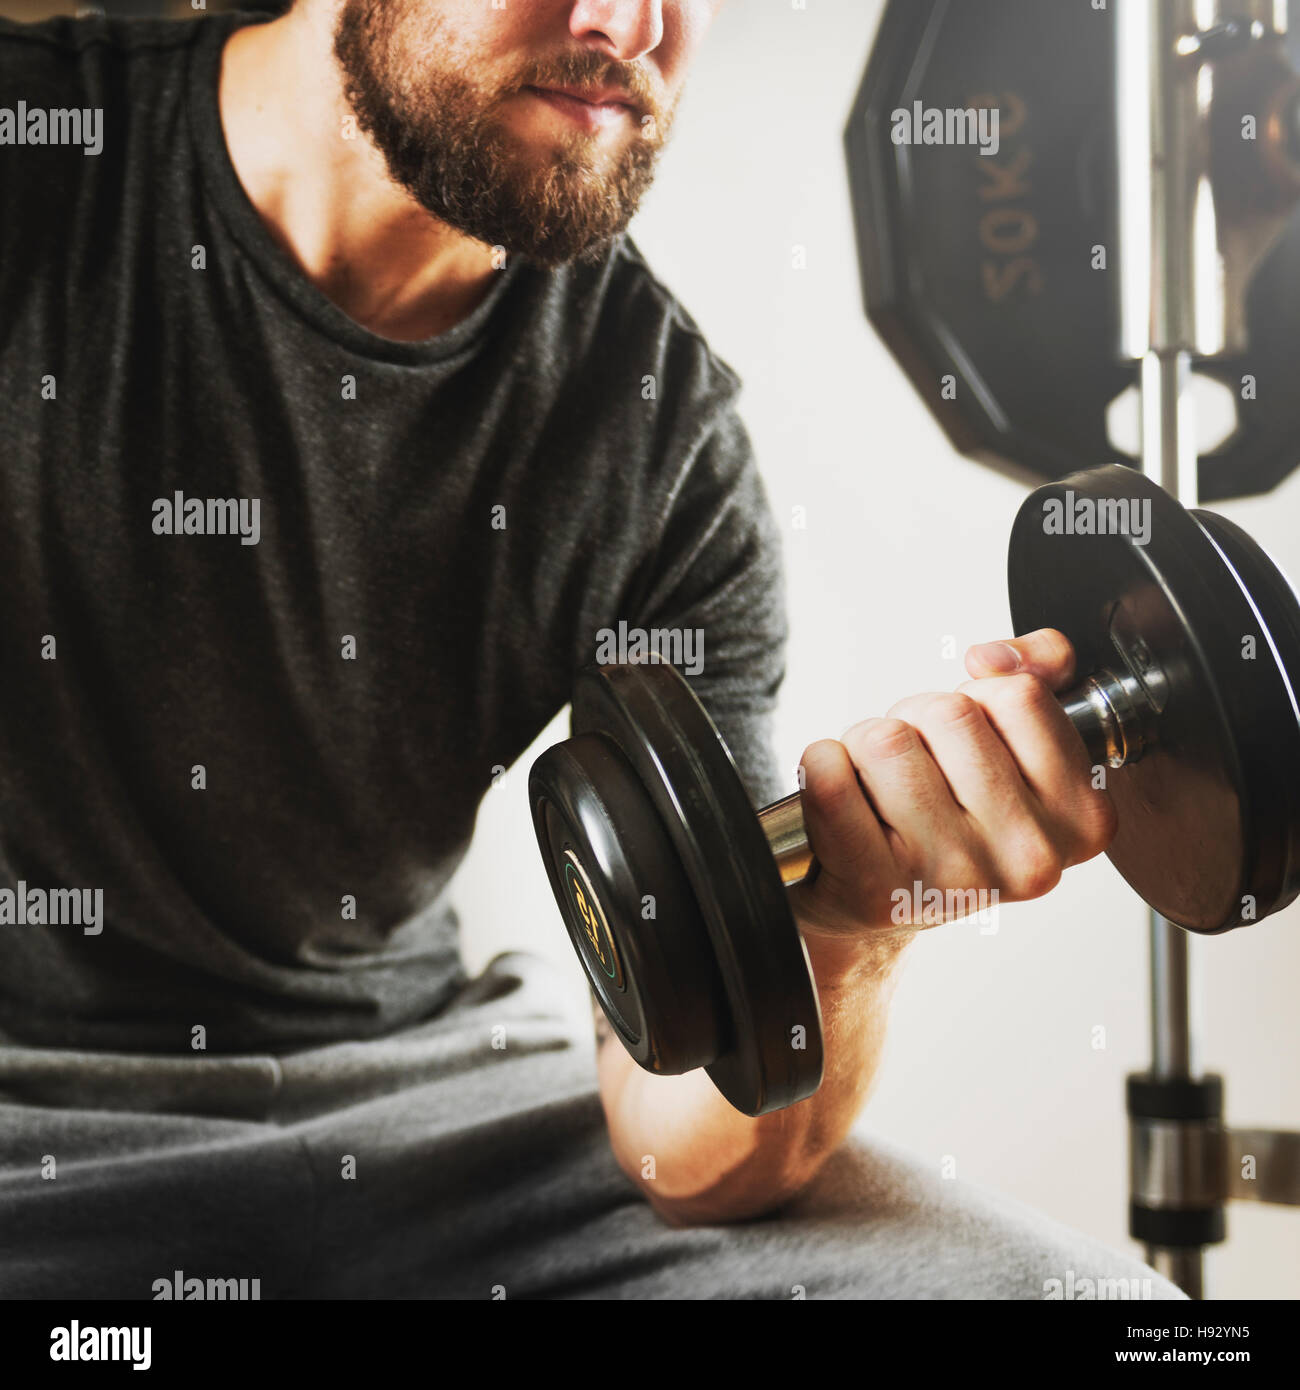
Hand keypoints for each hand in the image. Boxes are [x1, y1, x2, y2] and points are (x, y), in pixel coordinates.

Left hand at [789, 628, 1117, 950]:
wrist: (876, 899)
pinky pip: (829, 776)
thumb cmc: (946, 815)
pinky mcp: (877, 889)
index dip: (976, 702)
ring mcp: (953, 879)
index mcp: (1080, 819)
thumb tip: (992, 658)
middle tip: (912, 770)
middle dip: (915, 721)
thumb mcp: (1013, 743)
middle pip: (948, 713)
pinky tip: (841, 797)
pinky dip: (819, 766)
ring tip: (878, 788)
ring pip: (886, 739)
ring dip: (864, 744)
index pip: (1018, 696)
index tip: (967, 747)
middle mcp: (1027, 859)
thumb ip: (1039, 671)